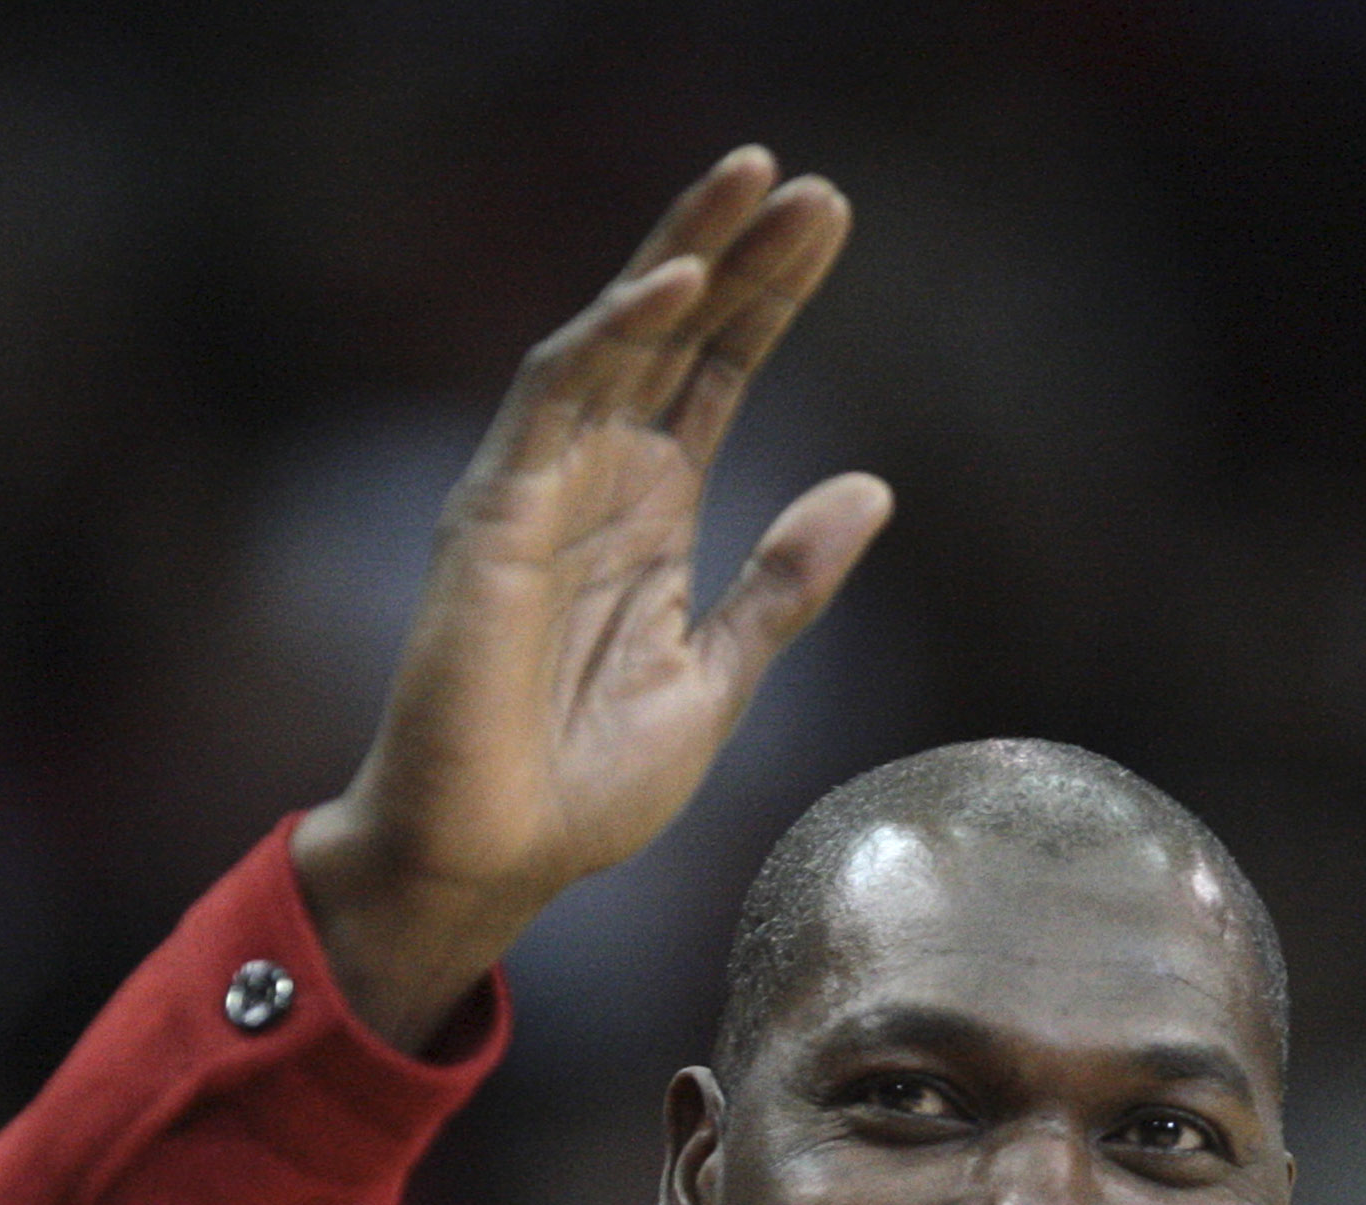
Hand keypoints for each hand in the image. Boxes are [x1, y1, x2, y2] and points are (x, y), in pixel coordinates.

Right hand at [290, 149, 890, 1050]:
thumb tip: (872, 488)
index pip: (715, 375)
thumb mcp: (715, 680)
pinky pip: (550, 396)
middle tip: (808, 183)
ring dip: (682, 256)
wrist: (494, 862)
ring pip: (612, 337)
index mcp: (651, 517)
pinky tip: (678, 283)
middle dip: (738, 254)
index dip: (769, 298)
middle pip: (672, 336)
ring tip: (751, 181)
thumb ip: (782, 587)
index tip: (829, 219)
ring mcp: (540, 489)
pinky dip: (611, 333)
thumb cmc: (581, 792)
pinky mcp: (493, 511)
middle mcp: (595, 484)